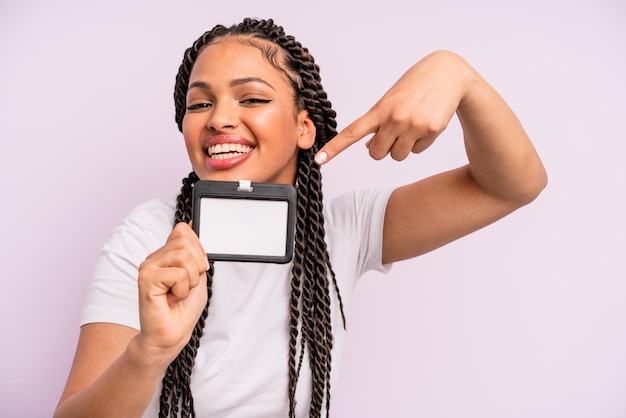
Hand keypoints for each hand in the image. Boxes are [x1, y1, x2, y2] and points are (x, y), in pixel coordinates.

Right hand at [135, 222, 208, 362]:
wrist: (172, 334)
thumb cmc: (183, 308)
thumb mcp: (197, 274)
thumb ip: (193, 250)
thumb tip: (187, 224)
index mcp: (164, 255)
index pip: (183, 232)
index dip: (197, 252)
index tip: (193, 273)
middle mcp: (153, 258)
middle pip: (186, 242)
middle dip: (196, 267)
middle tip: (185, 287)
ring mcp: (147, 267)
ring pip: (184, 256)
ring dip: (190, 280)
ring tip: (178, 293)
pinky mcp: (146, 279)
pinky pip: (178, 274)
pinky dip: (182, 289)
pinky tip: (171, 299)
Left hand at [315, 50, 470, 163]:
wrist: (448, 73)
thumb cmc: (414, 86)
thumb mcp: (391, 100)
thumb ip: (378, 122)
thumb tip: (368, 147)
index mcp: (380, 109)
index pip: (352, 132)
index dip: (334, 148)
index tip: (319, 159)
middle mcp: (395, 119)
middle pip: (376, 154)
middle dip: (381, 148)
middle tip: (391, 132)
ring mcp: (414, 126)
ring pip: (397, 156)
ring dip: (401, 147)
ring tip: (410, 126)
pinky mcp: (432, 131)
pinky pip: (417, 151)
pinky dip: (420, 142)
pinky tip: (426, 123)